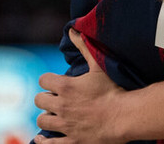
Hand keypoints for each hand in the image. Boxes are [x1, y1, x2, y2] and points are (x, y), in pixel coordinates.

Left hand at [34, 29, 125, 143]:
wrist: (124, 116)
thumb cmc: (113, 90)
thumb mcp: (99, 66)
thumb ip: (84, 47)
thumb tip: (72, 30)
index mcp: (65, 87)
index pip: (43, 81)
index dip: (48, 81)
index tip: (55, 82)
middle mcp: (61, 106)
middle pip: (39, 101)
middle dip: (46, 99)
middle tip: (56, 99)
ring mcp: (65, 125)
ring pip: (42, 121)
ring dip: (47, 117)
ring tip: (55, 115)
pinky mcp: (71, 140)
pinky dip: (43, 141)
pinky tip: (42, 138)